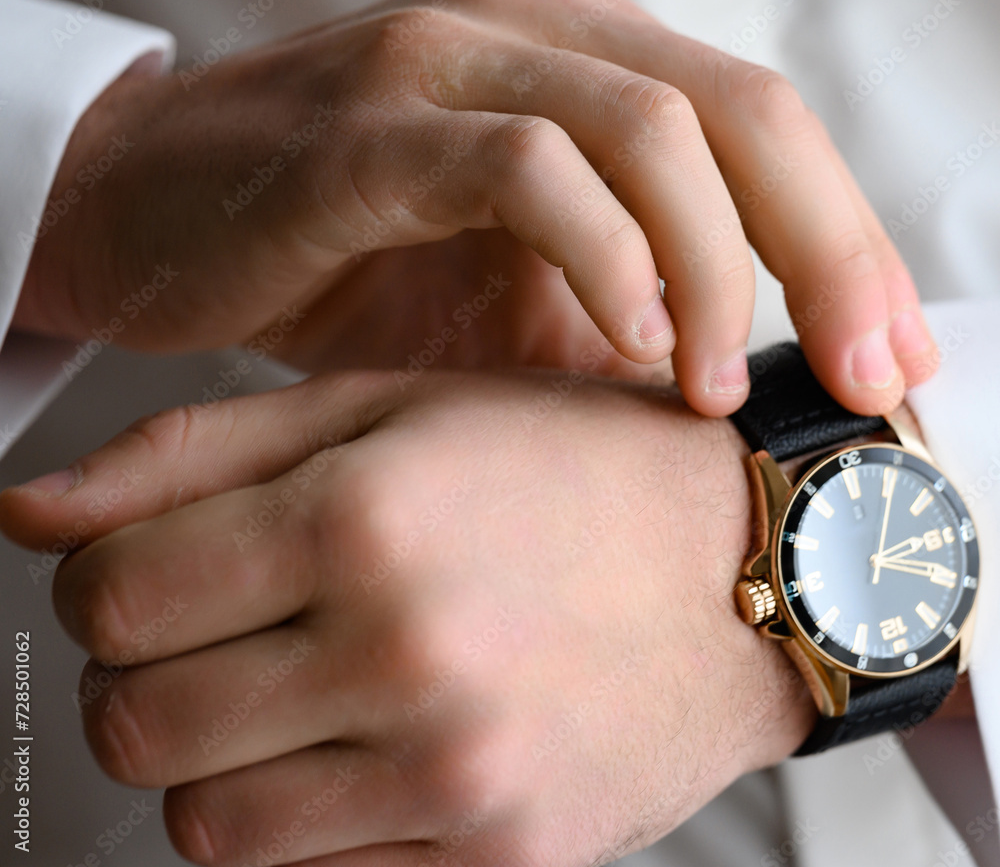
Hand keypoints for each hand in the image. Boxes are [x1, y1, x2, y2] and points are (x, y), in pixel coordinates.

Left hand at [0, 371, 813, 865]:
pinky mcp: (494, 857)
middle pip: (136, 721)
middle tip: (209, 626)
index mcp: (364, 519)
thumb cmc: (574, 466)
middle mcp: (404, 654)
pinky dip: (297, 810)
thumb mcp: (389, 406)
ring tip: (285, 683)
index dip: (97, 582)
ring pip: (206, 824)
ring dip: (210, 753)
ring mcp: (452, 774)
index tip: (139, 572)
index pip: (114, 594)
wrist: (747, 563)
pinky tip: (357, 735)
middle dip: (137, 671)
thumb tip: (29, 511)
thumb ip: (195, 453)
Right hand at [14, 0, 935, 414]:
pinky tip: (622, 342)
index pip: (760, 125)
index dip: (847, 238)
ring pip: (648, 131)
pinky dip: (601, 260)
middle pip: (740, 113)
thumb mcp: (507, 294)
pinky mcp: (370, 125)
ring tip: (713, 387)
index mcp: (581, 54)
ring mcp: (447, 61)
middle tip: (863, 376)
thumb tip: (742, 391)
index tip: (891, 359)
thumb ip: (623, 313)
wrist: (151, 225)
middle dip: (827, 252)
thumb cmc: (341, 268)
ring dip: (713, 270)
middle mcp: (530, 26)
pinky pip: (525, 171)